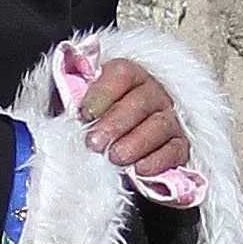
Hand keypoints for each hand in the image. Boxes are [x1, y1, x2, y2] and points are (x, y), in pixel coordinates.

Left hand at [79, 59, 190, 179]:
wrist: (114, 150)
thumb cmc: (94, 124)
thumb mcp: (78, 106)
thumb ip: (70, 96)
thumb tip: (63, 95)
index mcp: (129, 77)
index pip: (122, 74)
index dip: (103, 92)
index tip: (84, 113)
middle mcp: (153, 94)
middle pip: (140, 101)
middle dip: (115, 123)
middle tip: (94, 143)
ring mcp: (169, 119)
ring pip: (159, 125)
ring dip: (136, 142)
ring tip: (115, 158)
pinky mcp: (179, 146)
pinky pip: (176, 150)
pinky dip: (159, 160)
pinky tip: (140, 170)